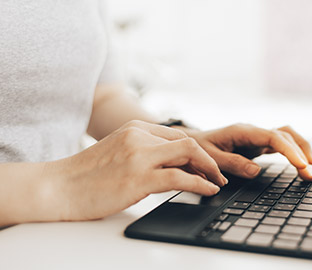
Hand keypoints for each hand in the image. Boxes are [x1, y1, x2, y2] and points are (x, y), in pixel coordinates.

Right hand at [53, 120, 225, 220]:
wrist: (57, 188)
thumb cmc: (86, 175)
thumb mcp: (117, 152)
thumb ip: (142, 150)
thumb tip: (170, 163)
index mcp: (134, 129)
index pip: (177, 135)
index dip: (197, 151)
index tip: (205, 165)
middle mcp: (139, 137)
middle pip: (187, 142)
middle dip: (208, 159)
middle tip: (217, 175)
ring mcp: (139, 156)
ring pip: (189, 154)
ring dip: (208, 170)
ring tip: (216, 183)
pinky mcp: (138, 178)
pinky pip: (180, 178)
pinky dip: (199, 184)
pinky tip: (207, 190)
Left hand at [184, 124, 311, 179]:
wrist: (192, 142)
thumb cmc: (199, 148)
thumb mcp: (210, 157)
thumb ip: (232, 163)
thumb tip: (255, 171)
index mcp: (242, 131)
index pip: (272, 137)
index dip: (289, 150)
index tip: (301, 165)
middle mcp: (253, 131)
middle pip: (285, 135)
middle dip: (300, 152)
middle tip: (309, 173)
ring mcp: (257, 137)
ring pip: (286, 137)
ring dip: (300, 150)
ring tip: (311, 170)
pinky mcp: (258, 144)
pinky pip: (281, 145)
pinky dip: (293, 153)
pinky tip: (301, 164)